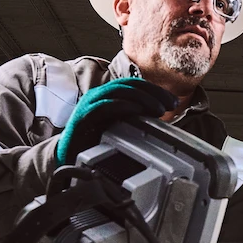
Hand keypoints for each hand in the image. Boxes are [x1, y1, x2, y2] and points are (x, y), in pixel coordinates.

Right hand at [56, 77, 175, 165]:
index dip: (155, 90)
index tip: (173, 102)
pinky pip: (105, 106)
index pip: (134, 85)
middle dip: (153, 93)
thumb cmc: (95, 141)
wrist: (69, 157)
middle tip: (169, 104)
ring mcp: (90, 104)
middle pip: (129, 85)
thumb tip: (162, 117)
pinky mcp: (84, 117)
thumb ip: (137, 119)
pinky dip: (123, 106)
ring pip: (118, 92)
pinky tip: (137, 111)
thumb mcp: (121, 127)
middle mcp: (99, 96)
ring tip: (158, 109)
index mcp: (108, 96)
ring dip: (142, 98)